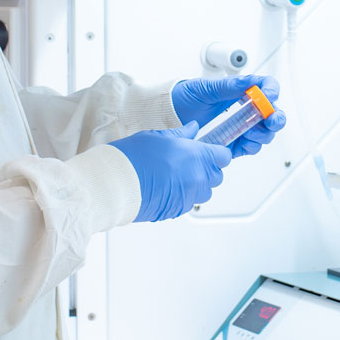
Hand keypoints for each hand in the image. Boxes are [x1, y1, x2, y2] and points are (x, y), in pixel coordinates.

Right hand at [111, 122, 231, 221]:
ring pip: (204, 191)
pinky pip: (188, 202)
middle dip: (206, 169)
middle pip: (216, 176)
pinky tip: (165, 187)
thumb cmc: (134, 158)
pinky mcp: (178, 210)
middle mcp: (198, 178)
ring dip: (196, 184)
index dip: (216, 153)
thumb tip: (193, 129)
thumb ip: (181, 134)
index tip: (208, 151)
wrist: (116, 184)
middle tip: (187, 162)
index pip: (223, 156)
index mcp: (197, 156)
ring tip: (174, 176)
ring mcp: (189, 196)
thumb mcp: (157, 136)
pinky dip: (182, 195)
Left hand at [171, 74, 286, 157]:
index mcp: (238, 90)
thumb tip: (250, 81)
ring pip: (263, 131)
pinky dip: (251, 147)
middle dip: (275, 118)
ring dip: (263, 134)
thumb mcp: (204, 89)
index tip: (269, 96)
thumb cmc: (183, 97)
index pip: (264, 86)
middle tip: (270, 121)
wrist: (166, 116)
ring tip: (251, 134)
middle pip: (271, 112)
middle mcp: (243, 107)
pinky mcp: (232, 142)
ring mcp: (239, 125)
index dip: (271, 91)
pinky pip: (249, 146)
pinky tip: (245, 144)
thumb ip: (228, 86)